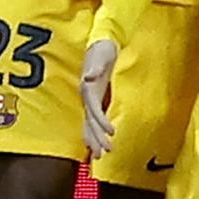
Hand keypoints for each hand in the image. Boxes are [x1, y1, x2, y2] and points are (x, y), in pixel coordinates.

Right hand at [80, 38, 118, 157]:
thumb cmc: (103, 48)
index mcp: (89, 88)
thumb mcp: (102, 53)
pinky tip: (95, 144)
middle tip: (105, 153)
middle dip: (96, 137)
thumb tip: (89, 75)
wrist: (101, 42)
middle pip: (90, 121)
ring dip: (93, 139)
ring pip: (89, 124)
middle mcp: (87, 96)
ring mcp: (89, 99)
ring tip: (99, 156)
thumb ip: (96, 65)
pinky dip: (93, 133)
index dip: (101, 122)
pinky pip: (92, 120)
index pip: (94, 109)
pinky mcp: (94, 99)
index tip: (111, 132)